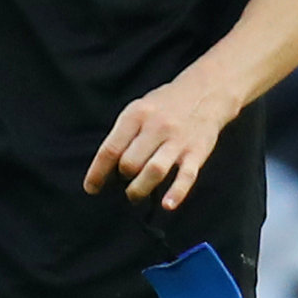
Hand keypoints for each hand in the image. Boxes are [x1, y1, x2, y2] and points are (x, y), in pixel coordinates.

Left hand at [85, 66, 239, 207]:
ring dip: (139, 189)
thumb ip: (123, 135)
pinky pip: (186, 176)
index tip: (91, 188)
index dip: (97, 173)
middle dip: (121, 178)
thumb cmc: (165, 105)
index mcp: (136, 115)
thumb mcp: (138, 109)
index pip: (110, 149)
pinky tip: (166, 205)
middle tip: (123, 182)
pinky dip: (176, 193)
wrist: (206, 91)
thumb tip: (106, 168)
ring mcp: (178, 140)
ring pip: (153, 171)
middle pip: (130, 163)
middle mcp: (156, 127)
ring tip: (135, 195)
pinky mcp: (197, 152)